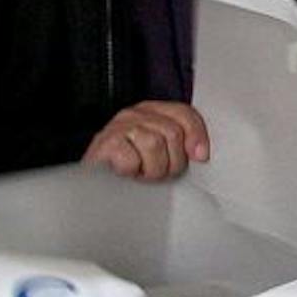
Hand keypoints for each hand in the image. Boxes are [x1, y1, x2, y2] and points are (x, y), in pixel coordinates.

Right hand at [83, 101, 209, 180]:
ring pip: (154, 144)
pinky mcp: (105, 143)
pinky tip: (126, 173)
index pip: (184, 113)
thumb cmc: (132, 169)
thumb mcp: (164, 154)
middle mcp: (135, 114)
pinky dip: (132, 172)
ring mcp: (118, 126)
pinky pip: (132, 159)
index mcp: (153, 112)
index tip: (200, 157)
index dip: (197, 135)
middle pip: (173, 132)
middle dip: (172, 161)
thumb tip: (201, 154)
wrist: (95, 184)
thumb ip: (184, 145)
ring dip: (152, 169)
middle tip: (159, 171)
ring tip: (142, 173)